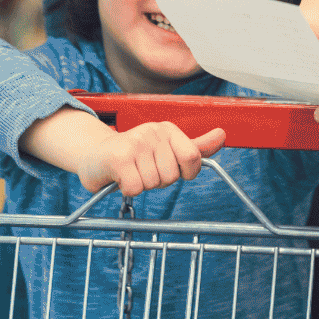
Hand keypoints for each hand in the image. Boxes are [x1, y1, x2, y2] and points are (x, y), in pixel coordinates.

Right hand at [77, 122, 224, 197]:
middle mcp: (152, 131)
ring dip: (142, 184)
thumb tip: (223, 135)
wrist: (95, 156)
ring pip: (154, 183)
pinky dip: (128, 189)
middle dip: (159, 180)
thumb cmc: (134, 156)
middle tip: (143, 169)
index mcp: (167, 129)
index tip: (168, 168)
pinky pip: (135, 188)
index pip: (193, 157)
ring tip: (131, 171)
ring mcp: (135, 142)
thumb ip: (196, 146)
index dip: (184, 172)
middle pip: (172, 175)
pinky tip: (120, 176)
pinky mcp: (118, 158)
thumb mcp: (166, 148)